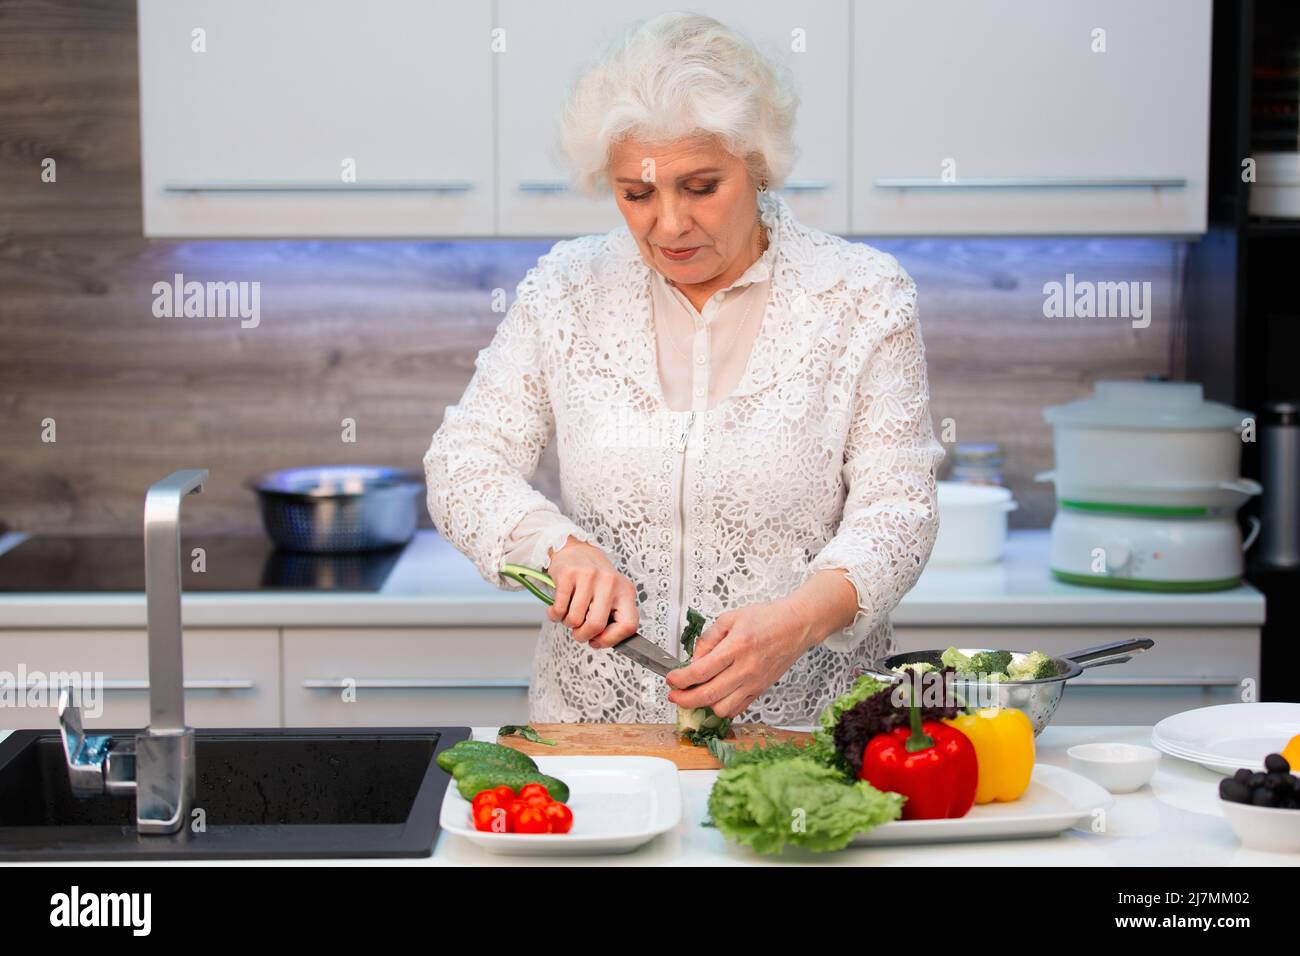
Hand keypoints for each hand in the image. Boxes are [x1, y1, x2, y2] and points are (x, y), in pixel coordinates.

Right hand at [544, 536, 639, 648]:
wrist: (576, 551)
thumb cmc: (595, 581)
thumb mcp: (612, 596)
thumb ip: (612, 618)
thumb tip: (600, 642)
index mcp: (626, 591)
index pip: (628, 625)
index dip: (611, 640)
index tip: (598, 641)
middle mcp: (610, 582)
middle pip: (597, 625)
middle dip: (583, 635)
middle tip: (579, 632)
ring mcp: (589, 576)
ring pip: (575, 619)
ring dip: (568, 623)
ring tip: (569, 614)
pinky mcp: (569, 574)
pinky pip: (559, 608)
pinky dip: (555, 615)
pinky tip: (557, 609)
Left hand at [664, 597, 818, 718]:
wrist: (796, 625)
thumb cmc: (767, 618)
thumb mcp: (730, 618)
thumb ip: (708, 639)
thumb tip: (694, 659)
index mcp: (736, 647)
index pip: (701, 671)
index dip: (681, 679)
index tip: (671, 679)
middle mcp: (746, 668)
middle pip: (708, 694)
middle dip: (684, 699)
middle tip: (674, 695)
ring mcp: (754, 682)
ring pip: (722, 708)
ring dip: (703, 706)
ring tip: (694, 696)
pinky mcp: (761, 689)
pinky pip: (738, 709)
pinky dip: (722, 709)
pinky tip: (713, 700)